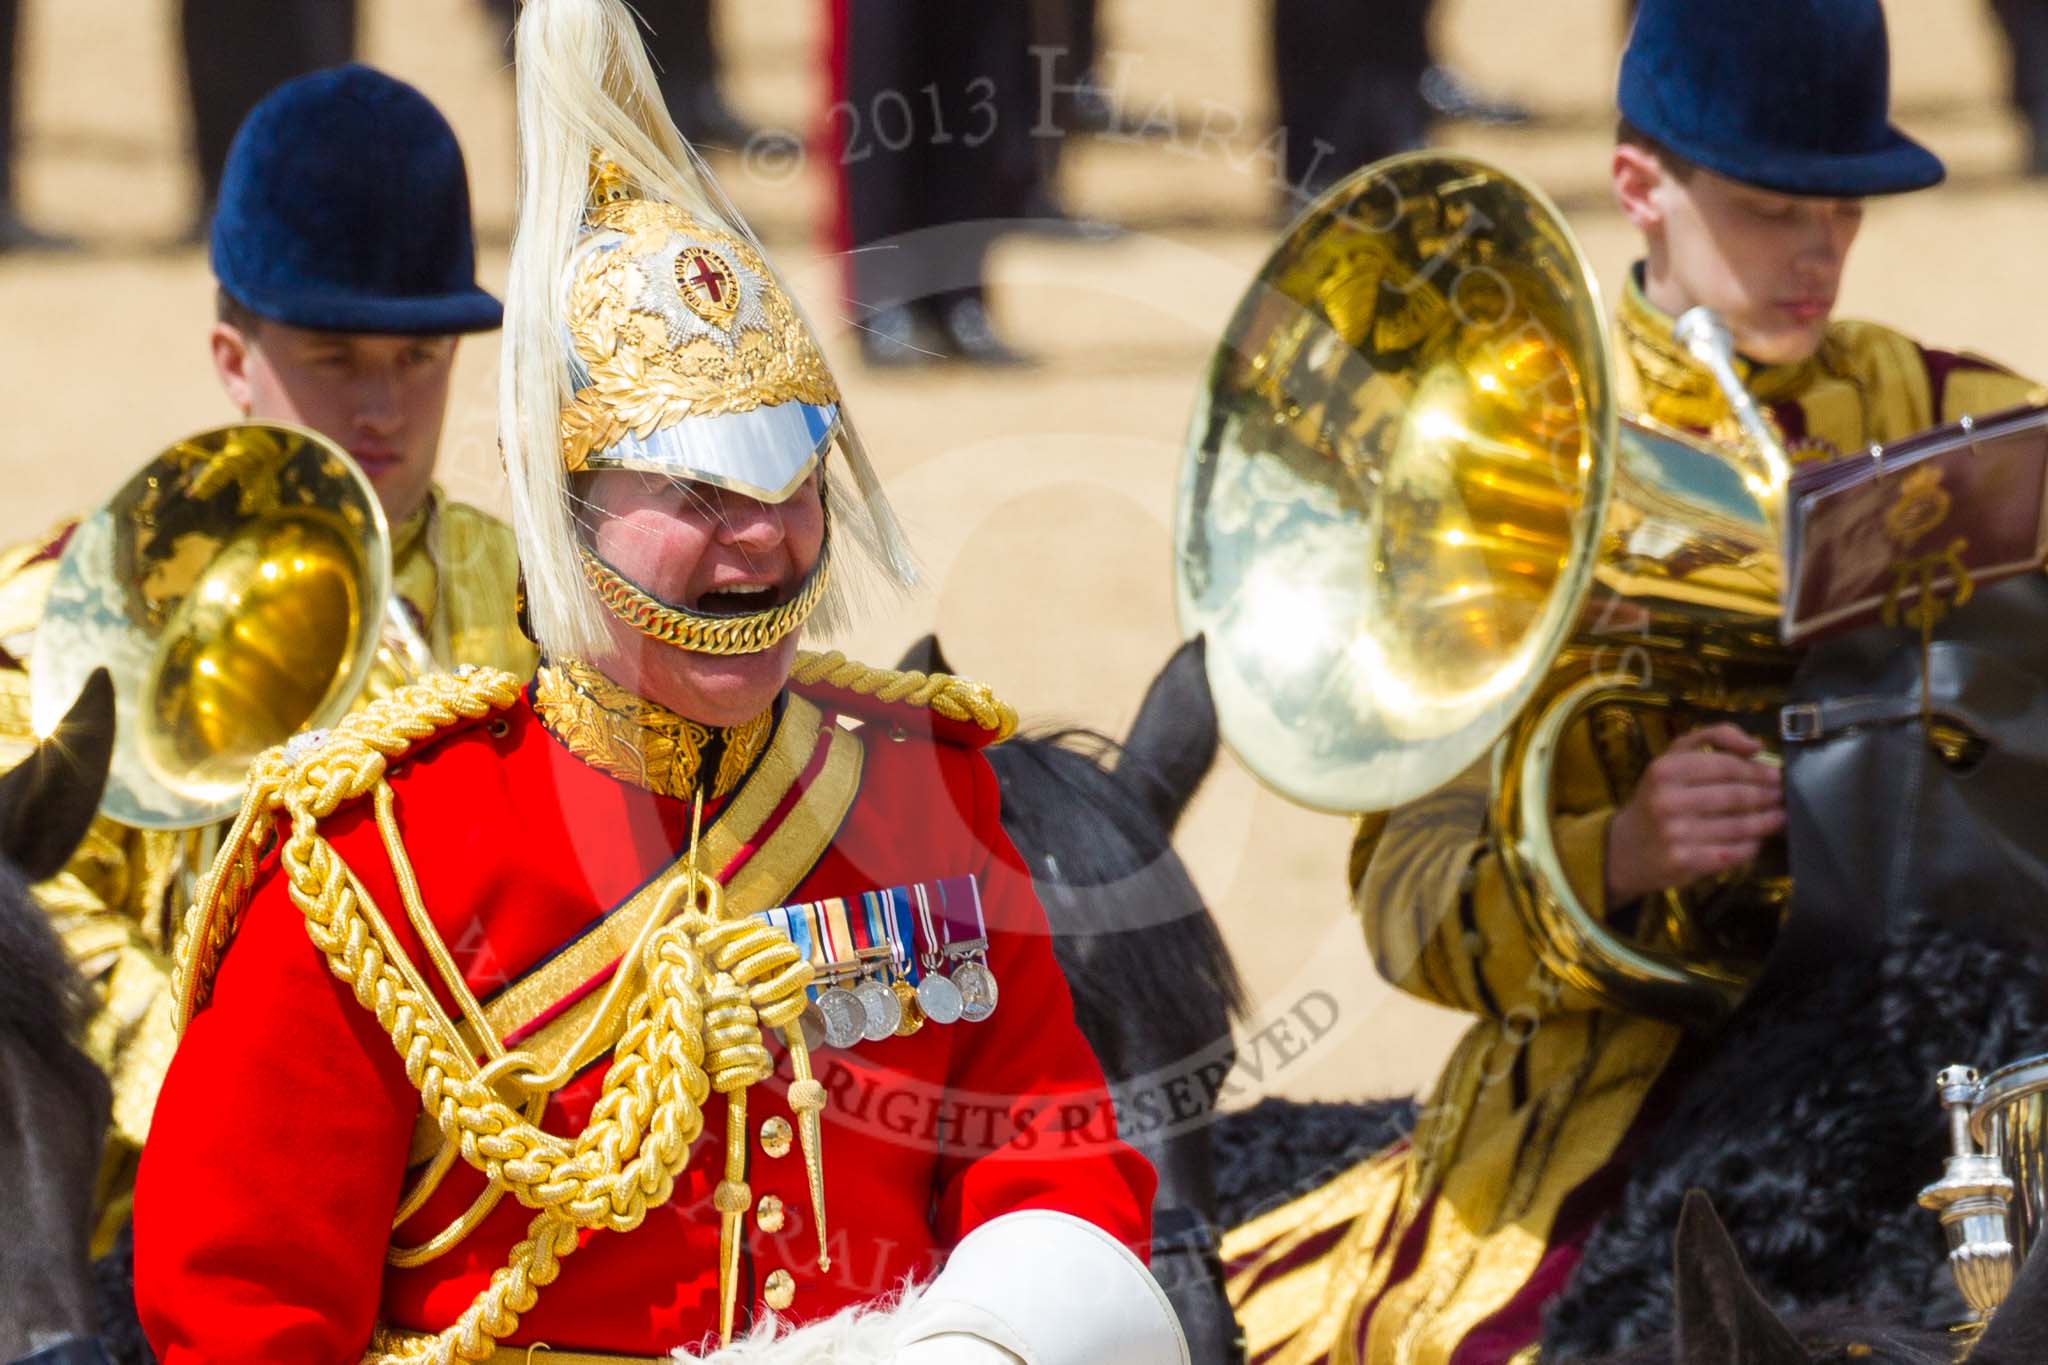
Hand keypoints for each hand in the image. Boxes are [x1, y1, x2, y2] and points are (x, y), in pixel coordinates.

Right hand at [1604, 723, 1783, 904]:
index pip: (1726, 765)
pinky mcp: (1685, 861)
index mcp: (1665, 769)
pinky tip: (1755, 840)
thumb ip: (1711, 738)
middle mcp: (1667, 800)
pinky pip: (1734, 852)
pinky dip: (1751, 846)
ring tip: (1779, 818)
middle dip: (1767, 796)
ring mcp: (1676, 833)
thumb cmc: (1656, 799)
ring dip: (1767, 822)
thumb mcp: (1671, 758)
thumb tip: (1754, 745)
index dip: (1758, 771)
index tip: (1777, 776)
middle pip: (1736, 796)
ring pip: (1740, 826)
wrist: (1624, 849)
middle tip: (1782, 797)